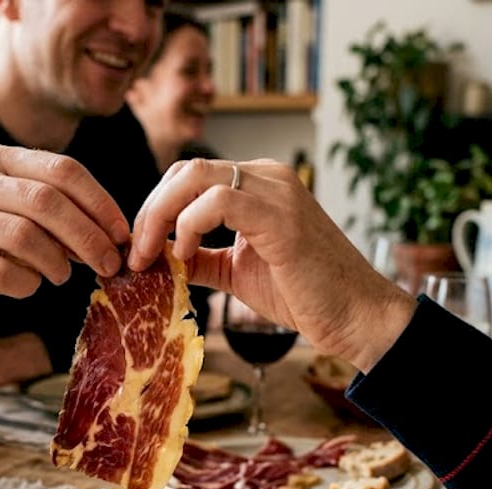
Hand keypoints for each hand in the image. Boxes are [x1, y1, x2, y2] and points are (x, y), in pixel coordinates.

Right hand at [0, 145, 131, 335]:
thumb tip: (119, 237)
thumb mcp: (32, 215)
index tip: (122, 235)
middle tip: (109, 264)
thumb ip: (69, 213)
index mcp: (0, 159)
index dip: (100, 202)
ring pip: (23, 235)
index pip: (62, 169)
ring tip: (64, 276)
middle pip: (45, 201)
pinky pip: (2, 273)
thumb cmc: (1, 241)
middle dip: (87, 236)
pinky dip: (27, 284)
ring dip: (57, 262)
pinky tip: (32, 285)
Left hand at [131, 158, 415, 372]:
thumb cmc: (305, 295)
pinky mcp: (279, 214)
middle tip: (136, 252)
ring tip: (153, 256)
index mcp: (258, 184)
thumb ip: (200, 258)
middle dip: (149, 210)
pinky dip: (189, 226)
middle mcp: (267, 176)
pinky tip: (185, 255)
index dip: (155, 208)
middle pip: (184, 169)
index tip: (139, 248)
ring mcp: (275, 190)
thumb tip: (157, 258)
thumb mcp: (237, 272)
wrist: (355, 316)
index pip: (189, 176)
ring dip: (160, 216)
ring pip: (194, 177)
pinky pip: (218, 201)